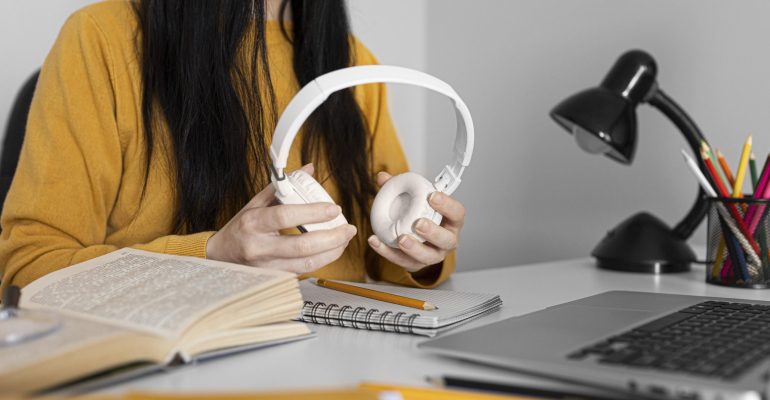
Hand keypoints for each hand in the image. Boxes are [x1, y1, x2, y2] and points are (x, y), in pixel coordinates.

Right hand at [206, 164, 357, 273]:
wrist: (220, 256)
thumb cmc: (241, 227)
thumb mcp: (255, 203)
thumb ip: (283, 187)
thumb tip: (309, 170)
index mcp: (252, 223)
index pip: (285, 217)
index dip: (312, 213)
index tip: (334, 209)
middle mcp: (258, 247)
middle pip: (301, 247)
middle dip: (331, 238)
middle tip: (348, 228)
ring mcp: (266, 266)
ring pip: (306, 264)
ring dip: (331, 252)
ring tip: (344, 239)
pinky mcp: (274, 278)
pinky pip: (303, 271)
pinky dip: (321, 261)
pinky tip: (331, 250)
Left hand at [367, 171, 464, 272]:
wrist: (415, 236)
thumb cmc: (420, 214)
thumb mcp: (415, 199)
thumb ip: (400, 186)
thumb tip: (382, 177)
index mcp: (451, 221)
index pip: (457, 213)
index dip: (447, 205)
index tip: (432, 196)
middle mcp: (447, 240)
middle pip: (447, 240)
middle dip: (433, 232)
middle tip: (419, 224)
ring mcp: (433, 254)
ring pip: (428, 256)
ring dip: (415, 248)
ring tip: (401, 239)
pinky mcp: (416, 264)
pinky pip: (403, 261)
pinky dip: (388, 252)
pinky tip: (376, 242)